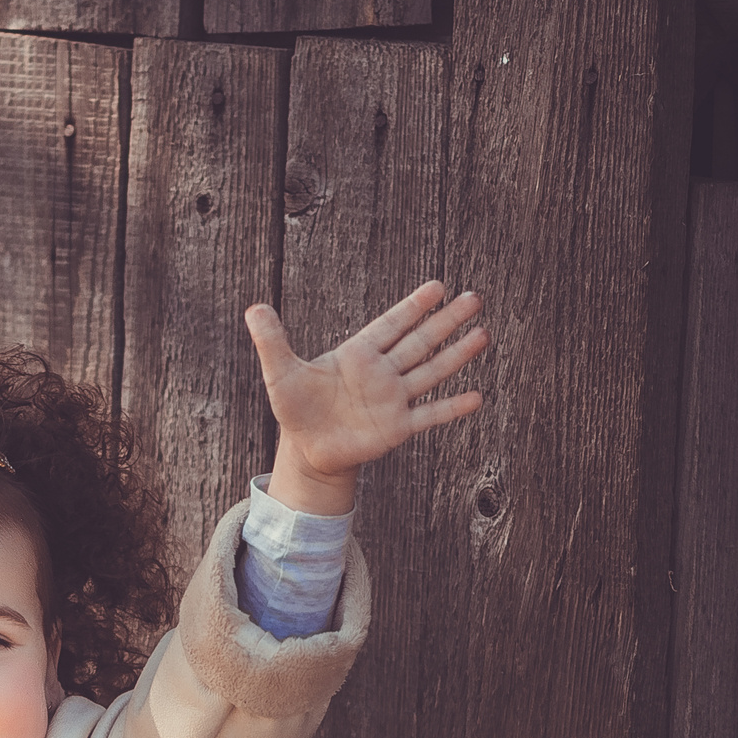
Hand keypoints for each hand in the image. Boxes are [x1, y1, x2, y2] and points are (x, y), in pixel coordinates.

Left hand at [245, 282, 486, 514]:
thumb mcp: (281, 373)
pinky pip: (429, 415)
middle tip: (474, 298)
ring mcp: (393, 400)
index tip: (438, 287)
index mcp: (358, 354)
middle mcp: (382, 373)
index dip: (413, 306)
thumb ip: (272, 341)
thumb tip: (253, 308)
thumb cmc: (296, 409)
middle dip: (446, 321)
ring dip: (456, 355)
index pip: (391, 324)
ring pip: (431, 372)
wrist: (308, 450)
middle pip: (420, 341)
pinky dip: (451, 408)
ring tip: (484, 335)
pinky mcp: (397, 428)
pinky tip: (476, 397)